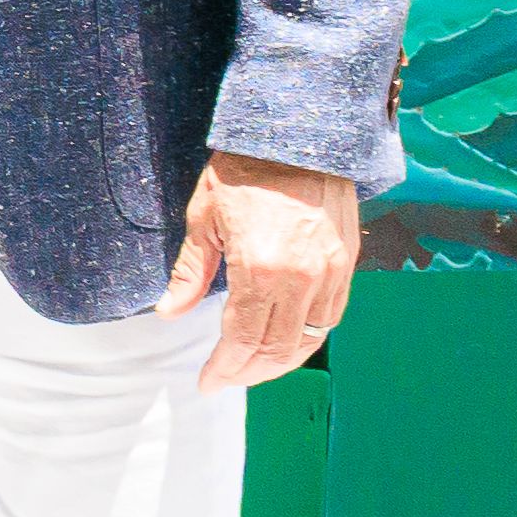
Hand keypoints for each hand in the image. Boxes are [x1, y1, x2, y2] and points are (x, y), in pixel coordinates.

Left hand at [156, 150, 357, 385]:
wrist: (298, 134)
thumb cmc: (245, 171)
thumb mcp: (204, 218)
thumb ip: (190, 273)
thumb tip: (169, 312)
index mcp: (259, 269)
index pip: (242, 340)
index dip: (224, 368)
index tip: (207, 382)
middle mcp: (301, 279)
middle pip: (276, 349)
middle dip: (249, 372)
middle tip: (226, 379)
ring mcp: (330, 272)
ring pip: (309, 338)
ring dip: (281, 362)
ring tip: (254, 368)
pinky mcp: (347, 263)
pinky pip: (331, 316)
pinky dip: (308, 336)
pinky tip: (288, 341)